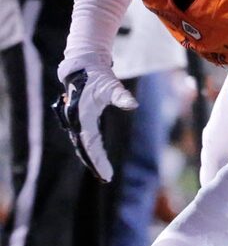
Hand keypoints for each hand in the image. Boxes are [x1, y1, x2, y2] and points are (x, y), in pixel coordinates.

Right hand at [53, 67, 136, 181]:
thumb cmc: (97, 76)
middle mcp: (76, 122)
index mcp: (81, 117)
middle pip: (85, 149)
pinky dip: (92, 150)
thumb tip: (133, 105)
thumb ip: (121, 96)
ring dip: (92, 158)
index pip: (90, 146)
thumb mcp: (110, 85)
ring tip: (104, 172)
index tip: (107, 174)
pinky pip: (86, 139)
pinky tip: (99, 157)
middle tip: (106, 178)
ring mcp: (77, 121)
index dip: (98, 160)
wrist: (83, 66)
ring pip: (84, 145)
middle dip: (95, 164)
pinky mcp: (82, 119)